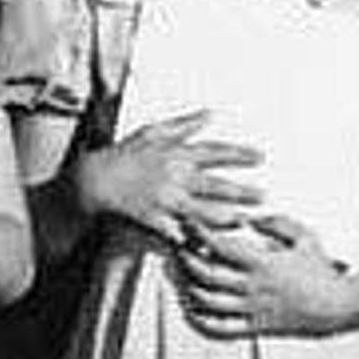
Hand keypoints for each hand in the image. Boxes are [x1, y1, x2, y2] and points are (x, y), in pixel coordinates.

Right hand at [75, 109, 265, 247]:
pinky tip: (209, 245)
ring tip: (244, 221)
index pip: (214, 152)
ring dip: (225, 217)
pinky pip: (178, 232)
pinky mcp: (155, 219)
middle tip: (264, 196)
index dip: (239, 155)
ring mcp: (165, 200)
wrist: (94, 181)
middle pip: (215, 185)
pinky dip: (192, 239)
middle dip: (242, 191)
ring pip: (202, 211)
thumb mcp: (153, 132)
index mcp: (176, 154)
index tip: (261, 157)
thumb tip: (211, 113)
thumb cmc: (124, 155)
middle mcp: (174, 177)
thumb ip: (185, 124)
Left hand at [170, 213, 350, 337]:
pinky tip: (191, 310)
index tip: (189, 224)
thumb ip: (276, 223)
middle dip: (185, 259)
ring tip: (181, 275)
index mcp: (264, 263)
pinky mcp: (255, 327)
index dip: (199, 233)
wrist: (337, 306)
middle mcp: (253, 288)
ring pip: (208, 301)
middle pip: (207, 274)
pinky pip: (221, 328)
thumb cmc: (322, 272)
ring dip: (189, 287)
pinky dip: (201, 321)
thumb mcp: (304, 237)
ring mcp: (252, 309)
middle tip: (176, 248)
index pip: (220, 246)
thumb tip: (251, 218)